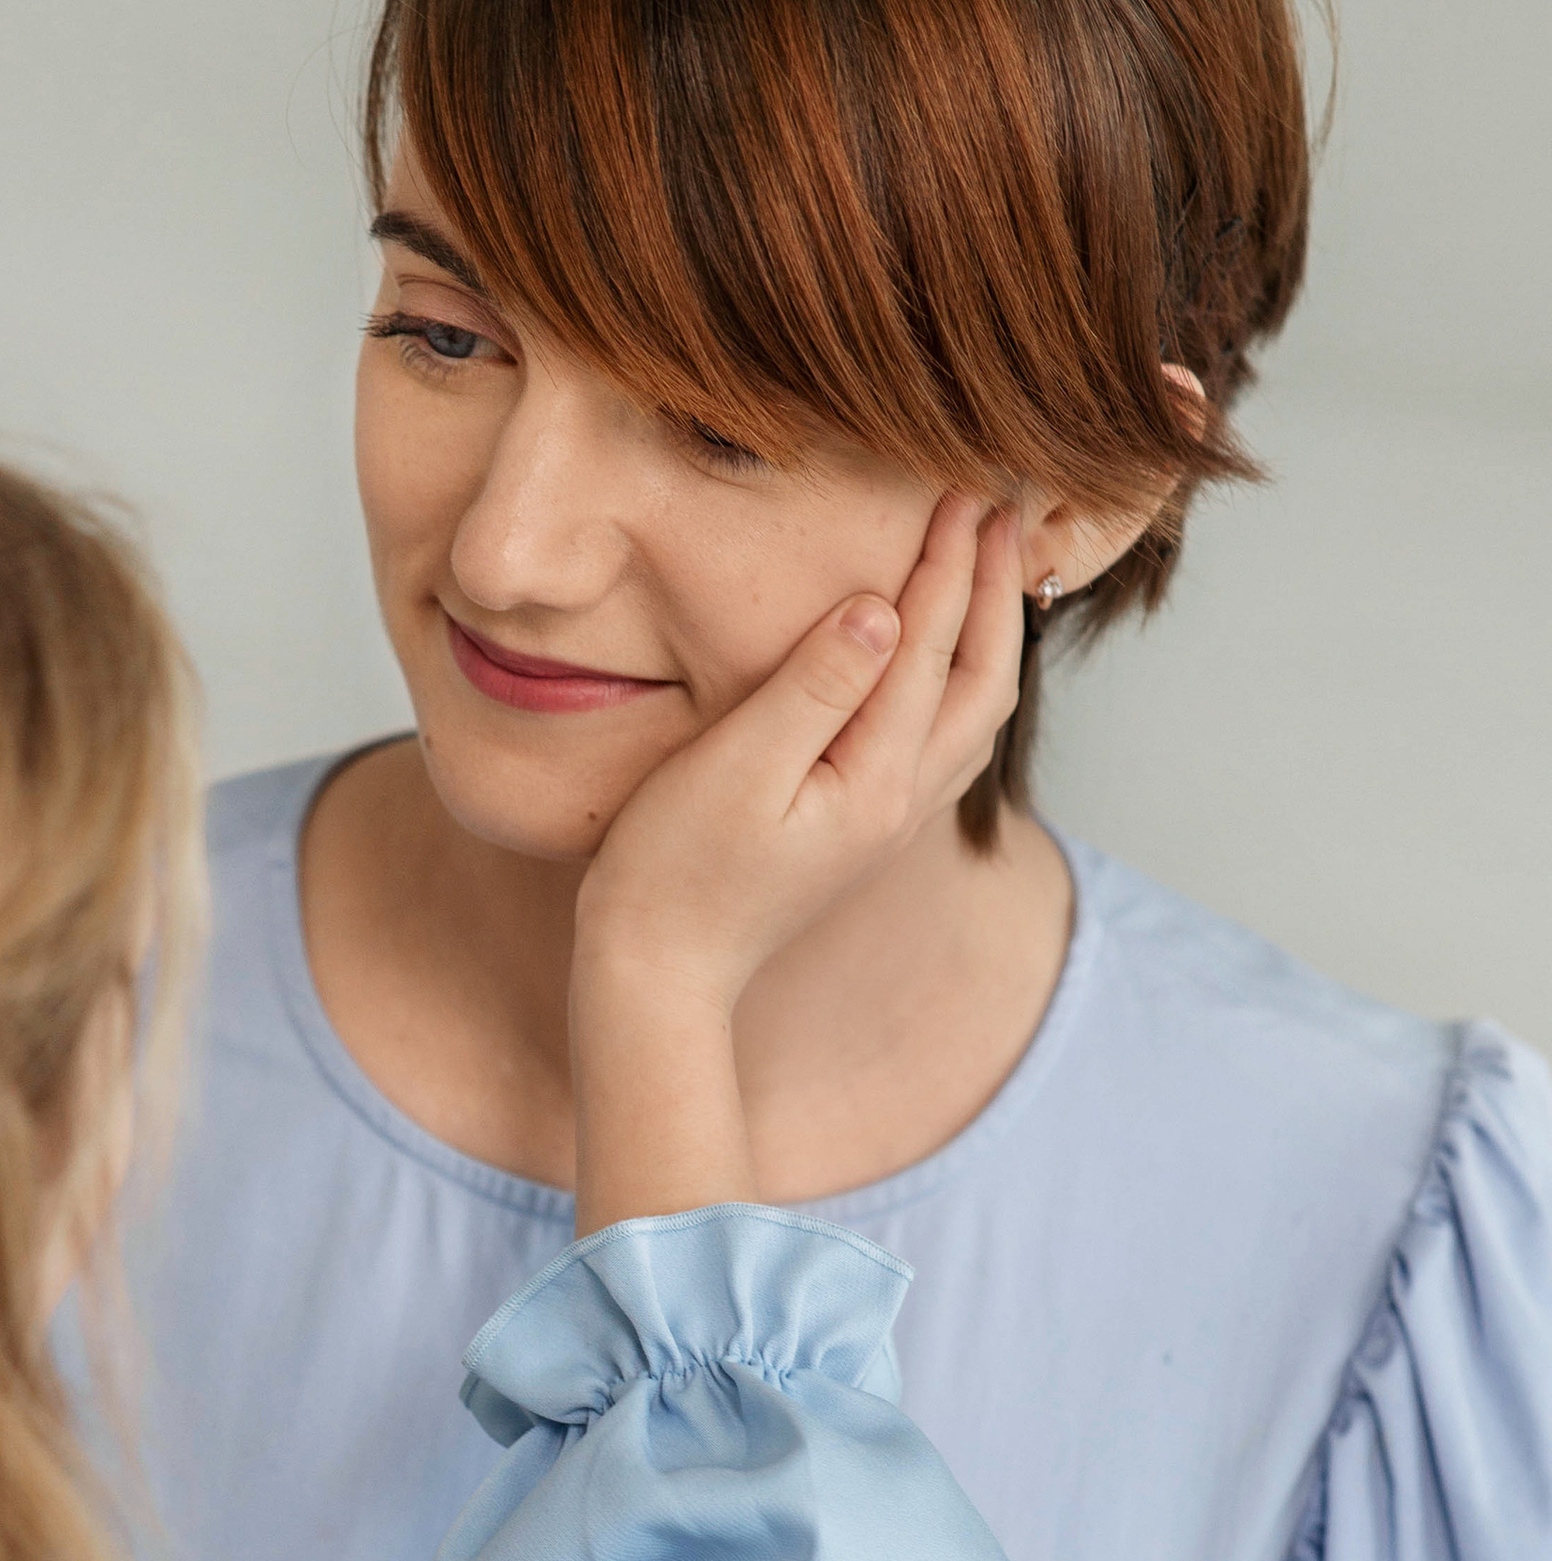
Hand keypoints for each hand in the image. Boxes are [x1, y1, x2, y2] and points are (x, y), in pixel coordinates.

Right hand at [568, 495, 1022, 1233]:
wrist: (656, 977)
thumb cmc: (674, 875)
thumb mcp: (735, 769)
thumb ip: (813, 686)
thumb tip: (878, 608)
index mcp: (876, 778)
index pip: (928, 646)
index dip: (950, 562)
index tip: (965, 487)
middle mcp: (900, 803)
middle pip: (980, 680)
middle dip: (993, 590)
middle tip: (999, 508)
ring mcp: (884, 823)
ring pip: (970, 717)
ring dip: (986, 635)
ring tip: (987, 569)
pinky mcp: (857, 833)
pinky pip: (939, 743)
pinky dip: (955, 684)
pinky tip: (936, 663)